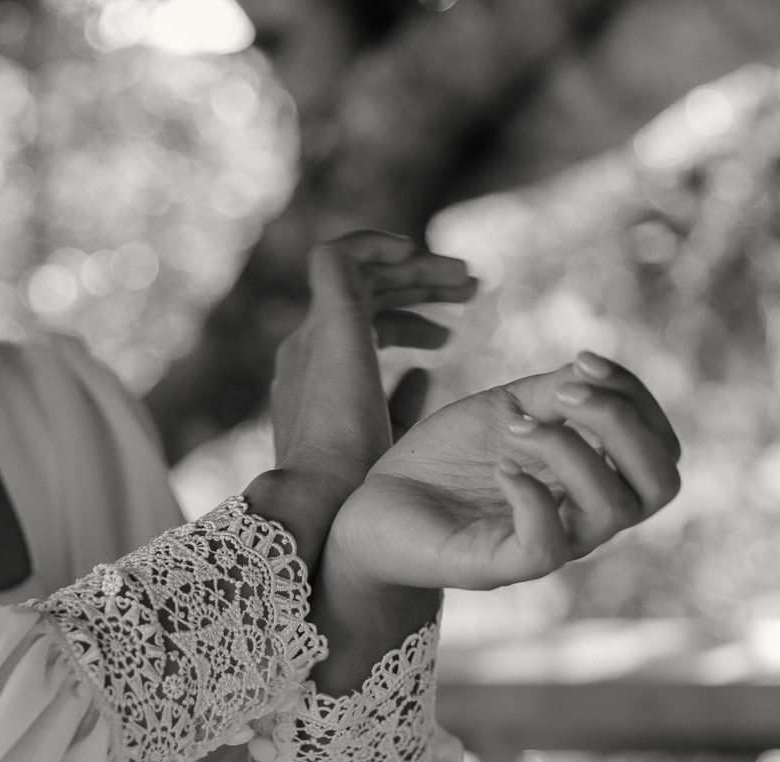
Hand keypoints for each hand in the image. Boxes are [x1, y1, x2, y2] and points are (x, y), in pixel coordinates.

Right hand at [270, 229, 477, 506]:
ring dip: (413, 267)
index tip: (449, 335)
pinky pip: (339, 258)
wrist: (321, 499)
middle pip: (366, 296)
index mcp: (320, 379)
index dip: (408, 322)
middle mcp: (310, 350)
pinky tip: (415, 251)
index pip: (361, 329)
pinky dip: (373, 244)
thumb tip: (423, 372)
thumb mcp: (388, 442)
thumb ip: (402, 405)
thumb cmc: (355, 490)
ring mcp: (315, 334)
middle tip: (469, 288)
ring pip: (360, 273)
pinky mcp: (330, 322)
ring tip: (466, 278)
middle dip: (418, 285)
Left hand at [324, 352, 681, 590]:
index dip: (638, 398)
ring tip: (517, 427)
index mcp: (592, 482)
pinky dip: (531, 495)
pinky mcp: (501, 568)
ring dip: (572, 449)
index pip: (662, 450)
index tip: (581, 359)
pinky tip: (502, 468)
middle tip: (563, 393)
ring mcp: (547, 546)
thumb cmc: (444, 462)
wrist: (374, 503)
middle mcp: (582, 519)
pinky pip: (549, 548)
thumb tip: (594, 368)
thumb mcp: (506, 410)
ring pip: (612, 510)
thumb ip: (556, 392)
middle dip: (624, 423)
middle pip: (662, 485)